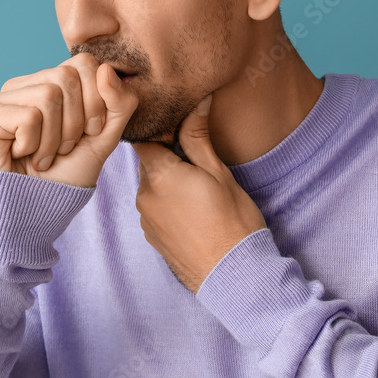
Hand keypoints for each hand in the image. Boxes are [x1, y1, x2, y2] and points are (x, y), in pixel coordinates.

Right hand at [0, 53, 138, 187]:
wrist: (34, 212)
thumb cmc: (66, 175)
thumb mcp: (105, 137)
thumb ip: (119, 102)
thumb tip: (106, 68)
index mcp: (54, 83)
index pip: (85, 63)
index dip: (97, 101)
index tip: (88, 132)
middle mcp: (27, 84)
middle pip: (67, 76)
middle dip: (76, 122)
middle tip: (63, 149)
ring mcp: (4, 97)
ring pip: (49, 95)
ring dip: (54, 138)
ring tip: (43, 156)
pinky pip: (28, 116)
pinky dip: (33, 144)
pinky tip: (22, 156)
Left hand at [130, 94, 267, 292]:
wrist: (234, 276)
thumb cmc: (233, 222)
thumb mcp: (219, 173)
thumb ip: (199, 137)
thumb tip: (197, 100)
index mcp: (159, 175)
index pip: (143, 139)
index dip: (158, 131)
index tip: (178, 130)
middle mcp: (144, 197)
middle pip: (148, 163)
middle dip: (168, 158)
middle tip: (196, 159)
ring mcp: (146, 219)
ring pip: (152, 187)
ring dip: (168, 182)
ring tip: (198, 189)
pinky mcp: (152, 237)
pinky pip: (154, 209)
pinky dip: (168, 204)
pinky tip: (193, 211)